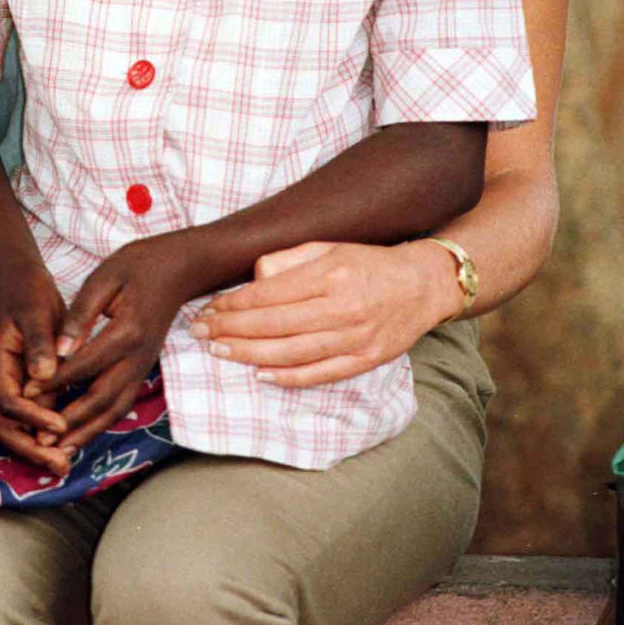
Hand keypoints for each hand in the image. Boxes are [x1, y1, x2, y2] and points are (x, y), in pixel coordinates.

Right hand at [0, 260, 71, 474]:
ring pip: (20, 427)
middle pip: (9, 426)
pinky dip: (47, 432)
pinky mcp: (29, 385)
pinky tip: (70, 440)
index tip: (61, 425)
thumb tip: (42, 376)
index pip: (11, 403)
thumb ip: (39, 343)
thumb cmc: (30, 293)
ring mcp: (14, 385)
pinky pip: (34, 417)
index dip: (34, 418)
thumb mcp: (36, 313)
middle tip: (61, 463)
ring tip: (65, 463)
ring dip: (40, 447)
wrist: (25, 282)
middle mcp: (2, 379)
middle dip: (33, 449)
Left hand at [41, 235, 198, 454]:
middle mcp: (137, 357)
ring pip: (115, 409)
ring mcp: (144, 366)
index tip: (26, 392)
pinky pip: (123, 403)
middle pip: (102, 398)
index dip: (53, 381)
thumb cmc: (137, 266)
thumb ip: (81, 316)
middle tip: (40, 439)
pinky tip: (83, 433)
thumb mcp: (104, 279)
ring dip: (88, 433)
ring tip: (60, 450)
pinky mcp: (144, 369)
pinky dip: (103, 423)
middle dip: (69, 422)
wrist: (178, 268)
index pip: (83, 365)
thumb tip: (58, 349)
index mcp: (126, 332)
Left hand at [190, 241, 453, 386]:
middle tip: (200, 331)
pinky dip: (287, 377)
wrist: (423, 285)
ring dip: (248, 354)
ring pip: (291, 352)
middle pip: (274, 324)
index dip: (234, 303)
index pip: (270, 293)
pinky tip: (259, 374)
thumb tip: (252, 281)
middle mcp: (342, 307)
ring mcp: (355, 337)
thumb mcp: (330, 247)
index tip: (210, 307)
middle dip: (230, 329)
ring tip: (219, 351)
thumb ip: (290, 261)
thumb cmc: (369, 262)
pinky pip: (319, 374)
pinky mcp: (365, 360)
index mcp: (331, 274)